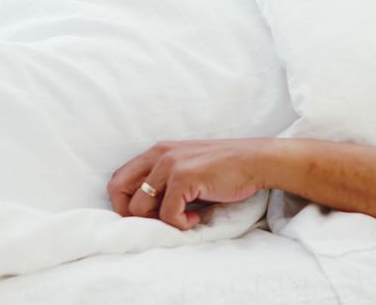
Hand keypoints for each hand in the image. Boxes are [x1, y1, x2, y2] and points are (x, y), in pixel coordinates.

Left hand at [107, 138, 266, 229]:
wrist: (257, 161)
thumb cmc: (226, 168)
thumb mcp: (188, 167)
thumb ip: (165, 180)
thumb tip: (146, 210)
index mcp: (158, 151)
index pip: (119, 180)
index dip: (125, 203)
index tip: (148, 216)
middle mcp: (159, 154)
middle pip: (118, 191)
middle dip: (133, 215)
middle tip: (160, 221)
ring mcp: (170, 165)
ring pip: (140, 208)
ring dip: (161, 221)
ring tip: (186, 217)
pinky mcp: (184, 177)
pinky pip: (167, 214)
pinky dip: (181, 224)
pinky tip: (197, 218)